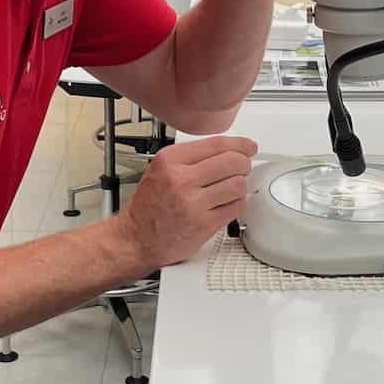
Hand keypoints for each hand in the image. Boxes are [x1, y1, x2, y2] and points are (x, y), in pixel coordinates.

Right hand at [114, 135, 257, 269]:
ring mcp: (193, 203)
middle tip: (243, 167)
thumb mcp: (160, 169)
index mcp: (170, 161)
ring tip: (232, 187)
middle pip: (232, 162)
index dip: (239, 144)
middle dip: (244, 163)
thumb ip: (190, 157)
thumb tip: (227, 149)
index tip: (248, 147)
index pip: (217, 144)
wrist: (136, 239)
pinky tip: (228, 203)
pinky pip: (236, 207)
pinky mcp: (204, 225)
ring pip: (238, 184)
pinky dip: (237, 203)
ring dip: (241, 185)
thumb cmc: (148, 206)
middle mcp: (181, 180)